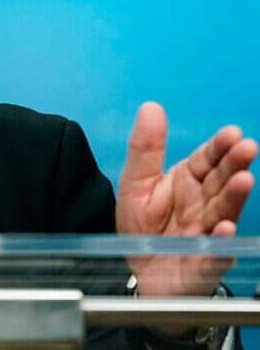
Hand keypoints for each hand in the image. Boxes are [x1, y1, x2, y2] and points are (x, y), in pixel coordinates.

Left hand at [116, 102, 255, 298]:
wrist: (142, 275)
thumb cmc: (144, 229)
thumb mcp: (135, 185)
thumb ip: (145, 149)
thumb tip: (151, 107)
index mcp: (187, 182)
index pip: (207, 160)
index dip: (219, 147)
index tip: (231, 134)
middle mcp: (203, 205)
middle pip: (221, 182)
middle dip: (234, 165)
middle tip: (247, 148)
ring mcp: (207, 233)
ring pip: (223, 213)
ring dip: (234, 197)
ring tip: (242, 181)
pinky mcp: (204, 262)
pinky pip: (214, 253)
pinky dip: (220, 242)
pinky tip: (224, 229)